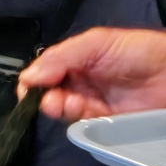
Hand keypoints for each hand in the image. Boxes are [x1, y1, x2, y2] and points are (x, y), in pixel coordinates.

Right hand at [17, 27, 165, 121]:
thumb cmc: (136, 51)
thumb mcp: (95, 42)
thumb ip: (61, 56)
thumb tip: (30, 75)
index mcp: (73, 60)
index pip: (43, 71)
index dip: (33, 80)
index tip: (31, 87)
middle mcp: (79, 81)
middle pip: (48, 92)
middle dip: (43, 96)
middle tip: (51, 97)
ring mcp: (92, 101)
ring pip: (63, 109)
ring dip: (58, 107)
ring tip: (66, 103)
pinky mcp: (106, 121)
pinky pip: (83, 123)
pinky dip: (77, 119)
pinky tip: (80, 111)